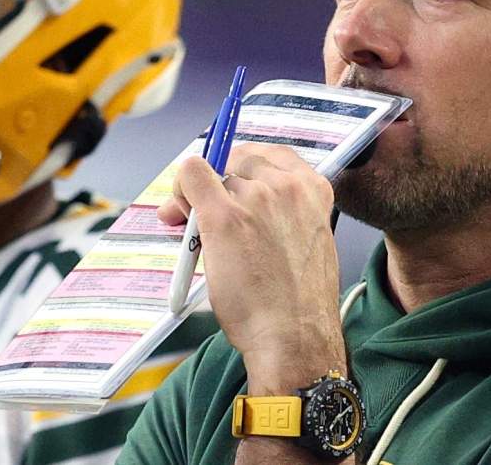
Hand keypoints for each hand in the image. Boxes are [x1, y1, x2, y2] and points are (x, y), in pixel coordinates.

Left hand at [158, 144, 346, 386]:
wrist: (294, 334)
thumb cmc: (298, 299)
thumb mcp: (304, 239)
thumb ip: (277, 211)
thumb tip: (229, 194)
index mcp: (314, 189)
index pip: (269, 155)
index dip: (242, 167)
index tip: (230, 183)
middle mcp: (287, 186)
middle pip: (237, 160)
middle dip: (216, 179)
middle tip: (198, 207)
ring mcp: (256, 198)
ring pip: (212, 173)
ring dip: (196, 196)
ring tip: (192, 229)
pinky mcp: (224, 217)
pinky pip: (192, 175)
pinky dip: (180, 189)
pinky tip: (176, 213)